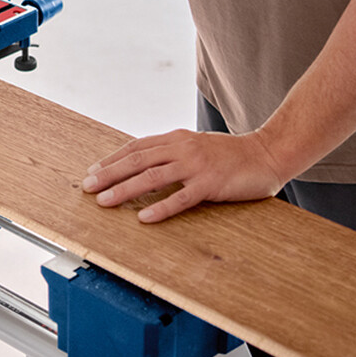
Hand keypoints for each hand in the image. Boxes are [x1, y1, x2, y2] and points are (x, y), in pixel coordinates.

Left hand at [81, 129, 287, 223]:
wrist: (268, 153)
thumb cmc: (231, 154)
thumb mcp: (197, 146)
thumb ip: (173, 152)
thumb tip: (144, 164)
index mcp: (177, 138)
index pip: (136, 147)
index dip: (112, 159)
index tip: (92, 171)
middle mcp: (182, 148)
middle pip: (137, 160)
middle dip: (109, 174)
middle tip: (87, 187)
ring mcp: (196, 165)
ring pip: (152, 177)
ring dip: (124, 189)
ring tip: (104, 201)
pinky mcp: (211, 184)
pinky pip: (181, 197)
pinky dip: (160, 208)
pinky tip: (144, 218)